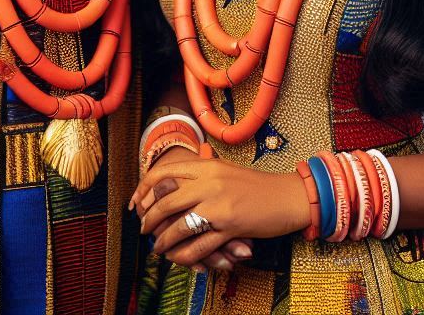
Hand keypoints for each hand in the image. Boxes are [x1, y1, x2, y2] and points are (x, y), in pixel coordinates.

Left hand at [130, 155, 309, 268]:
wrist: (286, 195)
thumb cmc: (255, 185)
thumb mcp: (224, 170)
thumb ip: (200, 173)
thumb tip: (170, 183)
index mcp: (206, 166)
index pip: (164, 172)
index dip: (144, 188)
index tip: (137, 202)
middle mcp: (209, 182)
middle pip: (166, 201)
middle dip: (150, 218)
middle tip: (144, 228)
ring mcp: (219, 205)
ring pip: (180, 226)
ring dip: (165, 240)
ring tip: (158, 247)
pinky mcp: (230, 227)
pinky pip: (200, 246)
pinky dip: (186, 255)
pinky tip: (178, 258)